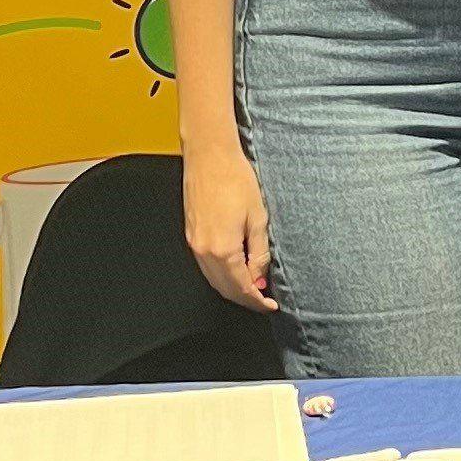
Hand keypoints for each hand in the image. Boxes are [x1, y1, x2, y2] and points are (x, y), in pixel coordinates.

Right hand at [181, 145, 277, 309]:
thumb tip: (259, 277)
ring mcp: (194, 243)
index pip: (242, 287)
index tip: (269, 305)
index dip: (257, 301)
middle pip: (225, 288)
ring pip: (213, 279)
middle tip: (263, 301)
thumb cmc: (234, 179)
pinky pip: (206, 266)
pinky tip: (235, 269)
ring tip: (253, 287)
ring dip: (232, 288)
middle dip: (245, 299)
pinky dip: (221, 274)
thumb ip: (259, 252)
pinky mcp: (190, 234)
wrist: (209, 155)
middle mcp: (203, 250)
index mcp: (222, 249)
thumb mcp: (258, 217)